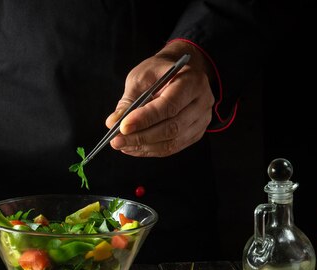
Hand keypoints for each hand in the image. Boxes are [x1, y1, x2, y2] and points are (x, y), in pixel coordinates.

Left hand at [106, 41, 214, 156]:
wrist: (177, 73)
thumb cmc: (158, 72)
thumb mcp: (140, 78)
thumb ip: (128, 101)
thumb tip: (113, 123)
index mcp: (192, 81)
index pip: (169, 106)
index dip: (145, 119)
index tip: (123, 127)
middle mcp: (202, 102)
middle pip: (172, 128)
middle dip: (141, 137)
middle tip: (117, 140)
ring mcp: (201, 120)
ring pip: (172, 142)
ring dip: (143, 147)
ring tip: (122, 145)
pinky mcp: (195, 133)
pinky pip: (172, 148)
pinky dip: (150, 150)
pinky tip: (133, 147)